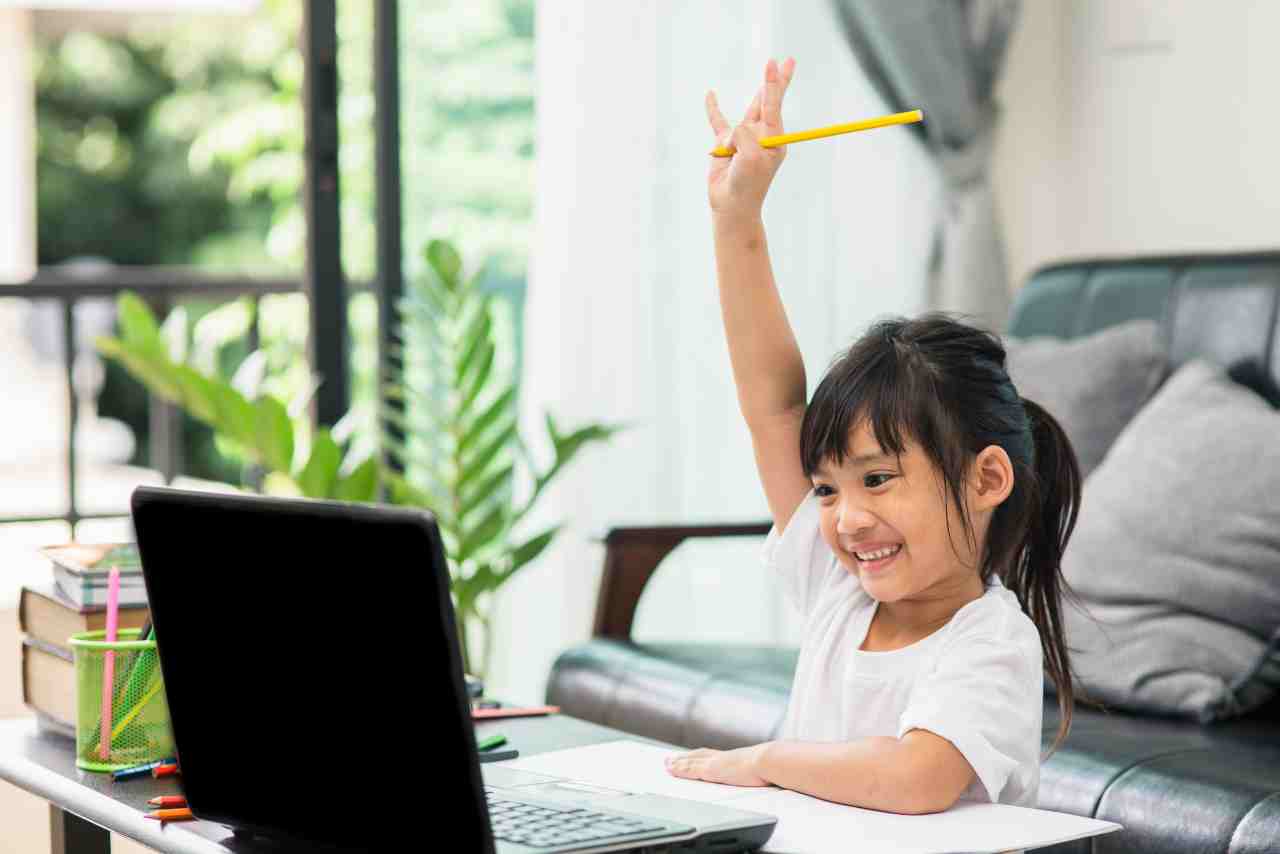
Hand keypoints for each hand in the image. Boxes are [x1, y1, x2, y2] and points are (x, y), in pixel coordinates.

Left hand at [664, 744, 771, 786]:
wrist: (770, 761)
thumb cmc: (771, 766)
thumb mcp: (763, 768)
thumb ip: (759, 770)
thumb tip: (768, 774)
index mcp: (733, 758)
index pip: (712, 756)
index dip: (699, 756)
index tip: (691, 756)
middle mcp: (722, 757)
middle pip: (697, 756)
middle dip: (684, 758)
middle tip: (670, 758)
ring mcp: (715, 763)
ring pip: (690, 761)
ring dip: (677, 762)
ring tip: (666, 763)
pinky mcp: (711, 770)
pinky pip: (690, 769)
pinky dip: (679, 768)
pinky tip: (671, 769)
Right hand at [704, 57, 795, 222]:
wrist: (732, 206)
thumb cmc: (748, 184)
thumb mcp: (752, 156)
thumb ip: (744, 134)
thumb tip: (732, 130)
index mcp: (773, 139)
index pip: (774, 104)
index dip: (774, 83)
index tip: (777, 63)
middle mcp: (760, 135)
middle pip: (767, 101)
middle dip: (776, 81)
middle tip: (788, 61)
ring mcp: (743, 139)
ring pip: (741, 119)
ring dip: (742, 124)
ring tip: (742, 140)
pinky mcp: (725, 145)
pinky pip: (718, 122)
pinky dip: (713, 109)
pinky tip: (711, 95)